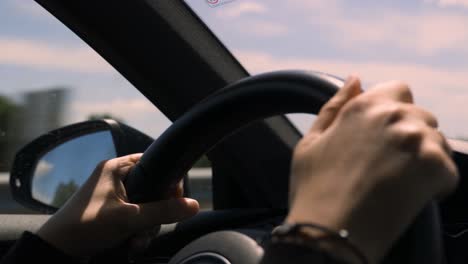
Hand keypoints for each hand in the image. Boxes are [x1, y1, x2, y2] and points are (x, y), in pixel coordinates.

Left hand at [37, 153, 198, 256]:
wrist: (56, 249)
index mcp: (116, 168)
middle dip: (155, 213)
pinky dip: (136, 232)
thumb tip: (193, 205)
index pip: (154, 163)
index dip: (168, 181)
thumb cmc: (85, 227)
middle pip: (153, 189)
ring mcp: (113, 197)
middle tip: (149, 228)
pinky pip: (135, 218)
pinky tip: (131, 244)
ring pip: (145, 207)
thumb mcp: (129, 218)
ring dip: (146, 227)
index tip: (174, 200)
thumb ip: (163, 211)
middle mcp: (115, 179)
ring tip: (136, 242)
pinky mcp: (111, 213)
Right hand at [287, 77, 457, 262]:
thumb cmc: (314, 188)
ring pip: (437, 142)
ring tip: (395, 182)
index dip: (392, 111)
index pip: (399, 90)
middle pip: (421, 117)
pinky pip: (447, 170)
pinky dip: (433, 183)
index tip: (383, 135)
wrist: (328, 232)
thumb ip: (335, 105)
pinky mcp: (435, 167)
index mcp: (364, 106)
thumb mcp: (312, 140)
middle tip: (386, 165)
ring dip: (423, 158)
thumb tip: (355, 79)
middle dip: (409, 136)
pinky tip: (406, 195)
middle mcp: (394, 116)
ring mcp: (417, 140)